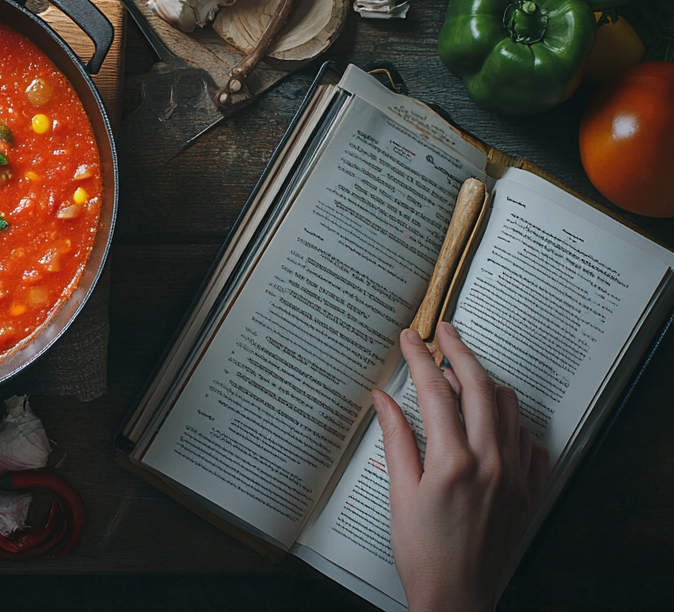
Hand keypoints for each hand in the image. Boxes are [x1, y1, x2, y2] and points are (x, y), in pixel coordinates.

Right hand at [373, 322, 549, 611]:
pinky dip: (508, 420)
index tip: (410, 336)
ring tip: (462, 374)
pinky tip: (489, 421)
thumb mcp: (400, 492)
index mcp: (453, 462)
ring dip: (485, 383)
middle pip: (479, 386)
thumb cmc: (423, 550)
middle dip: (459, 351)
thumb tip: (384, 398)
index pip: (436, 392)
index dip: (420, 358)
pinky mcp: (530, 488)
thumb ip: (396, 439)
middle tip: (444, 330)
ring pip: (508, 407)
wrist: (458, 594)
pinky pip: (527, 438)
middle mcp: (492, 462)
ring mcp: (516, 474)